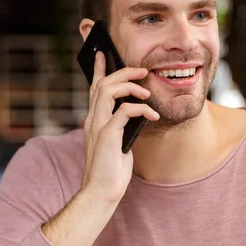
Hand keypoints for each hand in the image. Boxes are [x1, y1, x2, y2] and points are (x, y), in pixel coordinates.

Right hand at [81, 51, 158, 204]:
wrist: (101, 192)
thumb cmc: (110, 171)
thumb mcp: (117, 144)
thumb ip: (121, 128)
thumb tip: (136, 115)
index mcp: (94, 120)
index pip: (94, 88)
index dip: (98, 69)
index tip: (102, 53)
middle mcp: (93, 119)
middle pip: (102, 83)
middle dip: (122, 72)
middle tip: (141, 71)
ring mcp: (98, 126)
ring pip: (107, 91)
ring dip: (130, 86)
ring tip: (147, 92)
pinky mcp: (107, 135)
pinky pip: (124, 111)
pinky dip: (140, 109)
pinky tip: (152, 116)